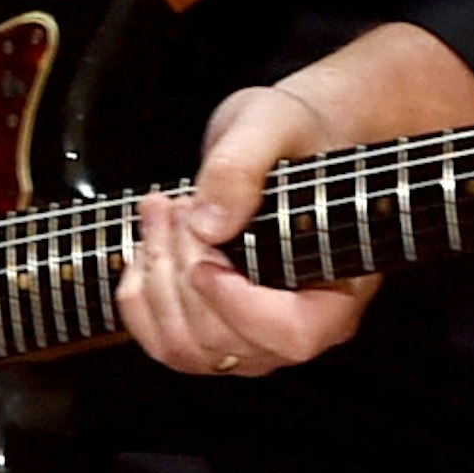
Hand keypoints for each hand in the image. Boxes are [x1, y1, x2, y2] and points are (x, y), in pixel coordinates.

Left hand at [117, 83, 377, 378]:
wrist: (285, 141)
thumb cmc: (295, 134)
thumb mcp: (271, 123)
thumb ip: (242, 166)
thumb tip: (209, 223)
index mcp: (335, 287)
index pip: (293, 336)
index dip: (239, 307)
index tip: (205, 261)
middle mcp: (296, 324)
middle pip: (227, 341)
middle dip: (183, 270)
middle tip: (176, 205)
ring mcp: (252, 333)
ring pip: (188, 349)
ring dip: (156, 279)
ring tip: (161, 212)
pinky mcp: (212, 326)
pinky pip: (163, 343)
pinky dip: (138, 298)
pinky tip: (147, 245)